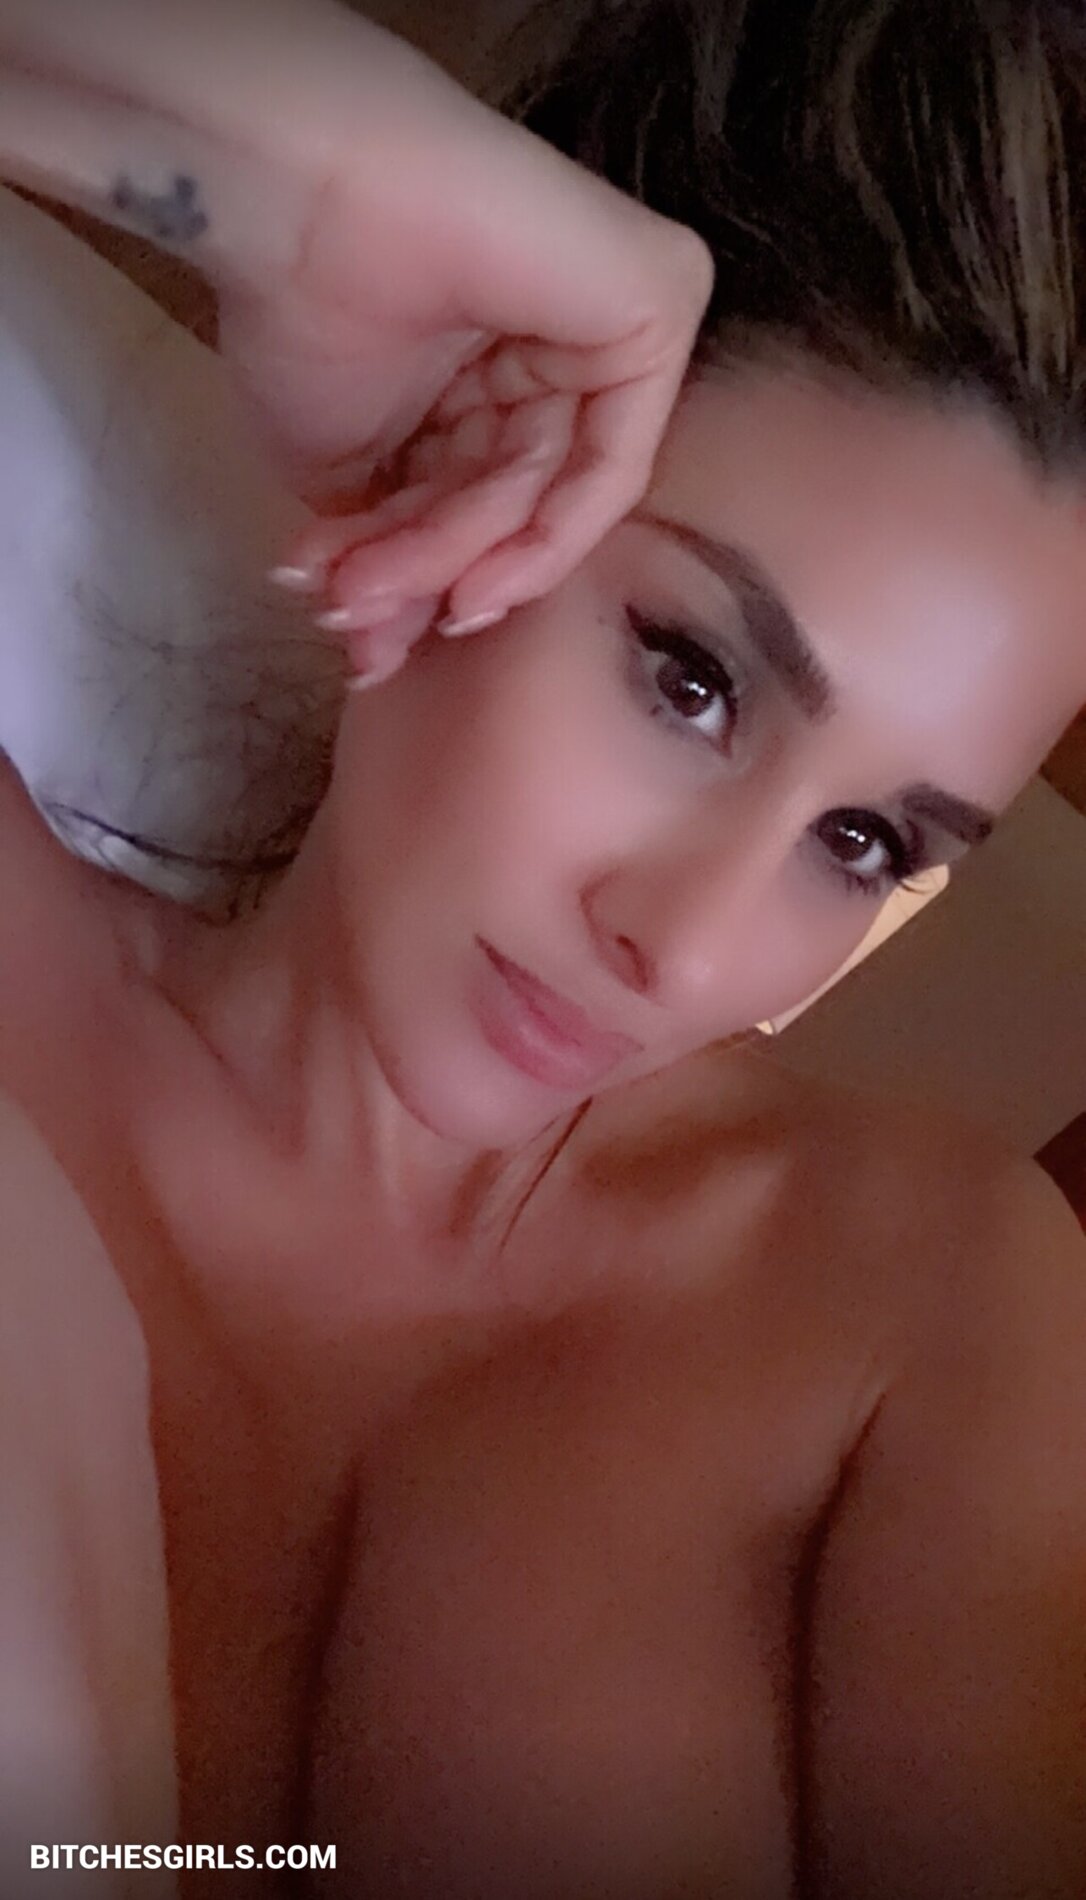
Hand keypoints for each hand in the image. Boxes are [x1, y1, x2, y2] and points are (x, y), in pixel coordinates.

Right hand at [0, 0, 712, 680]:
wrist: (297, 203)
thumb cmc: (300, 315)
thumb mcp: (346, 470)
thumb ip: (385, 549)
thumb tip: (376, 651)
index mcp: (494, 374)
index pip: (487, 499)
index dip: (428, 578)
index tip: (368, 647)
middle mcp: (561, 353)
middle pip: (514, 502)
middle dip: (428, 576)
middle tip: (351, 617)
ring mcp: (615, 328)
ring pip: (547, 495)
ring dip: (447, 560)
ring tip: (362, 586)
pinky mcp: (657, 308)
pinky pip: (612, 466)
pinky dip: (541, 538)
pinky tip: (467, 584)